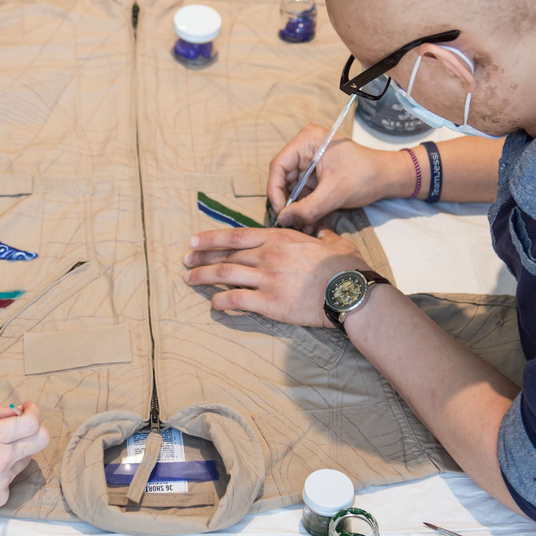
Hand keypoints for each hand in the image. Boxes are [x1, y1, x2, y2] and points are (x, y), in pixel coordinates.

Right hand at [0, 401, 49, 522]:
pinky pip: (11, 478)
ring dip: (16, 452)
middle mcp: (1, 460)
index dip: (35, 412)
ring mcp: (3, 481)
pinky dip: (3, 472)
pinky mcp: (2, 497)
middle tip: (24, 427)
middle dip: (37, 429)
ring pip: (25, 459)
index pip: (31, 422)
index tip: (29, 408)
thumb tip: (15, 411)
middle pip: (42, 440)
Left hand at [183, 227, 368, 326]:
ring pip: (224, 275)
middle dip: (202, 257)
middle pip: (225, 255)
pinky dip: (221, 302)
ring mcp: (266, 279)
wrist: (350, 291)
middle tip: (185, 260)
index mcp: (278, 238)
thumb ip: (322, 235)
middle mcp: (267, 255)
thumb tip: (323, 231)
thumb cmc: (345, 267)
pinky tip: (213, 305)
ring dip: (202, 277)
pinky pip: (237, 301)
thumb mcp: (333, 242)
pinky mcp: (269, 302)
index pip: (236, 236)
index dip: (211, 238)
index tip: (194, 241)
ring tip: (188, 280)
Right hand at [267, 124, 385, 228]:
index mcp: (308, 141)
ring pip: (292, 188)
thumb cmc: (366, 176)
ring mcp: (310, 161)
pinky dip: (305, 207)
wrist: (388, 178)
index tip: (279, 212)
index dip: (275, 191)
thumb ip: (308, 208)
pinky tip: (308, 223)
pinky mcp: (316, 174)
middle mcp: (305, 148)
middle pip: (284, 177)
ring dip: (296, 209)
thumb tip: (283, 220)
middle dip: (287, 203)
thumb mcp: (335, 193)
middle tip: (289, 223)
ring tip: (302, 226)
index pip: (279, 166)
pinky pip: (303, 192)